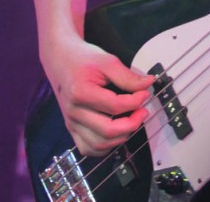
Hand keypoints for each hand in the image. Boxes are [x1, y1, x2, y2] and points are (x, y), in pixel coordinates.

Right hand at [44, 35, 153, 155]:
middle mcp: (73, 112)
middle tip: (143, 111)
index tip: (145, 93)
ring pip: (99, 144)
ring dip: (121, 137)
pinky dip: (105, 146)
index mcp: (80, 92)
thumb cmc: (84, 59)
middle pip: (107, 130)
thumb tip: (148, 84)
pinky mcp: (71, 129)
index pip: (115, 106)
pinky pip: (88, 148)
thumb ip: (127, 76)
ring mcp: (71, 123)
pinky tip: (116, 133)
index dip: (135, 102)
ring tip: (132, 121)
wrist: (61, 60)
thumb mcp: (107, 61)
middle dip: (132, 124)